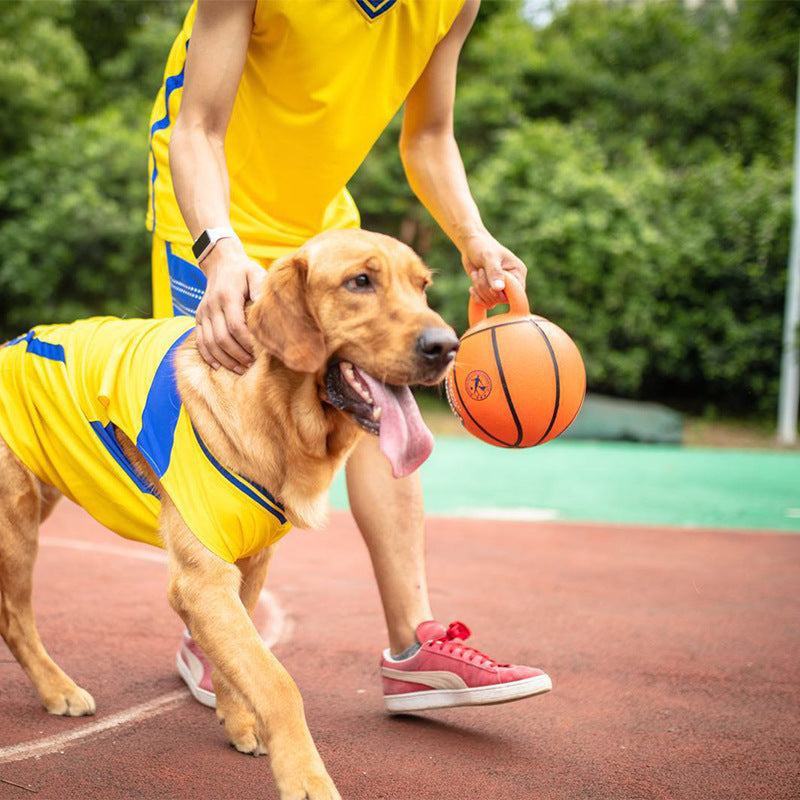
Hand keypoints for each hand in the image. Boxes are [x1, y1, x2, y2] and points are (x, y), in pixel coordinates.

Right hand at [195, 238, 265, 373]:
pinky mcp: (199, 318)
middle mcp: (211, 306)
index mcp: (227, 296)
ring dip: (225, 360)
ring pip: (210, 344)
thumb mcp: (256, 274)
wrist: (221, 263)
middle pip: (222, 339)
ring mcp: (203, 313)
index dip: (247, 343)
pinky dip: (209, 356)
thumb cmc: (244, 271)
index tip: (260, 354)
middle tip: (253, 366)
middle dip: (238, 355)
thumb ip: (261, 289)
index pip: (236, 326)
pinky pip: (200, 342)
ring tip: (241, 370)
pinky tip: (219, 367)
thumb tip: (267, 306)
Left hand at [461, 231, 526, 307]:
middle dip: (487, 288)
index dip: (503, 292)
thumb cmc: (482, 246)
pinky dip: (477, 298)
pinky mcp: (491, 292)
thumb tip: (499, 288)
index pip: (517, 292)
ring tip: (476, 274)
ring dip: (480, 290)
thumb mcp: (488, 257)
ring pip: (493, 301)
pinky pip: (486, 304)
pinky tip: (472, 288)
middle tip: (480, 272)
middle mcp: (512, 282)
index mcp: (518, 272)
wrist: (471, 245)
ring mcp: (502, 288)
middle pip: (503, 299)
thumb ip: (494, 272)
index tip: (491, 285)